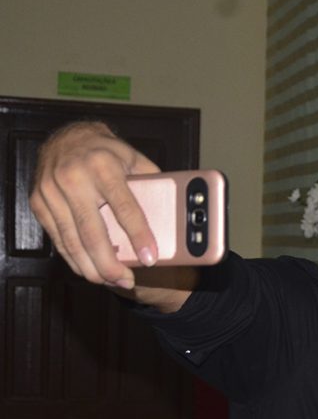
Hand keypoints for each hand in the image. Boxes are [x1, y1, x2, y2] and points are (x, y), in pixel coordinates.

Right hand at [30, 121, 159, 288]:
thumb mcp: (135, 159)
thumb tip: (176, 213)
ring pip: (73, 241)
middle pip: (94, 233)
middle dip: (111, 263)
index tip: (150, 258)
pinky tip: (90, 270)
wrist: (67, 138)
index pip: (124, 207)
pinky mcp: (39, 203)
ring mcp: (52, 191)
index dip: (138, 236)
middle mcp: (74, 178)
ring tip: (112, 281)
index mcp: (103, 166)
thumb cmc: (107, 152)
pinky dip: (74, 259)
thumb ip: (153, 184)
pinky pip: (58, 239)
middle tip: (127, 280)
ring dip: (93, 268)